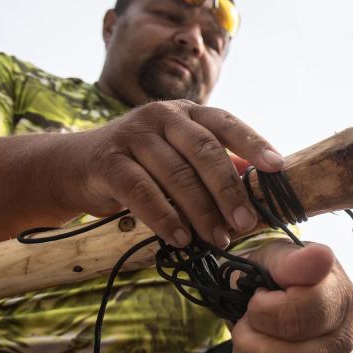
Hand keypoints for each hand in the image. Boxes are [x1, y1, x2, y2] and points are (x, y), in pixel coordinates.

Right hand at [55, 100, 282, 247]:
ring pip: (176, 174)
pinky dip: (164, 217)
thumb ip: (214, 168)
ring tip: (217, 239)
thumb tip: (260, 191)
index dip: (253, 143)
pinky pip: (142, 191)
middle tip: (246, 223)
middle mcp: (163, 116)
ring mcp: (134, 135)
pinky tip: (180, 239)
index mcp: (188, 113)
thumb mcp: (179, 159)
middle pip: (204, 151)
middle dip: (228, 190)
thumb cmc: (143, 166)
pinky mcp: (109, 161)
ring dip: (200, 211)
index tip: (277, 168)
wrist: (76, 166)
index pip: (226, 123)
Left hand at [228, 241, 352, 352]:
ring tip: (247, 337)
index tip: (260, 295)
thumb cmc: (278, 273)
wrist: (284, 297)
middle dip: (246, 338)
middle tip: (247, 319)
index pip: (297, 318)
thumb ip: (292, 260)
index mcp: (341, 298)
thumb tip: (320, 258)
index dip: (263, 309)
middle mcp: (344, 339)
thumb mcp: (276, 255)